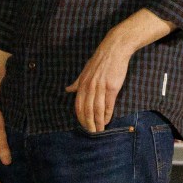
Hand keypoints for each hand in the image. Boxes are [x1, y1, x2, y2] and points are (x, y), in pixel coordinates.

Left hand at [64, 9, 174, 131]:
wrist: (114, 49)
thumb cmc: (100, 60)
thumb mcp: (85, 70)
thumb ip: (77, 82)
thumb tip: (67, 90)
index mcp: (82, 83)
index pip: (78, 104)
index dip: (80, 117)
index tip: (83, 126)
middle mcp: (89, 86)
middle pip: (87, 109)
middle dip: (88, 123)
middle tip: (91, 133)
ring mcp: (100, 87)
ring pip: (96, 109)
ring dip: (97, 122)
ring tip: (99, 131)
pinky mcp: (112, 87)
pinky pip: (108, 104)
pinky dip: (106, 115)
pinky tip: (106, 121)